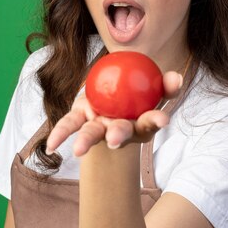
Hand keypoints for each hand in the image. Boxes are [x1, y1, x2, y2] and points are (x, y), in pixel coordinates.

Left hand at [45, 71, 182, 156]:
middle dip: (117, 135)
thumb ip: (165, 84)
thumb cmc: (138, 94)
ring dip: (86, 141)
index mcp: (140, 123)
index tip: (163, 120)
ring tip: (79, 150)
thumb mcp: (153, 87)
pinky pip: (69, 125)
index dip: (156, 120)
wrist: (111, 100)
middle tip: (113, 139)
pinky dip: (60, 134)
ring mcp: (99, 128)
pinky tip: (51, 146)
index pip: (150, 122)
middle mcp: (119, 130)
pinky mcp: (81, 121)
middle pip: (120, 132)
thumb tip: (177, 77)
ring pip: (94, 133)